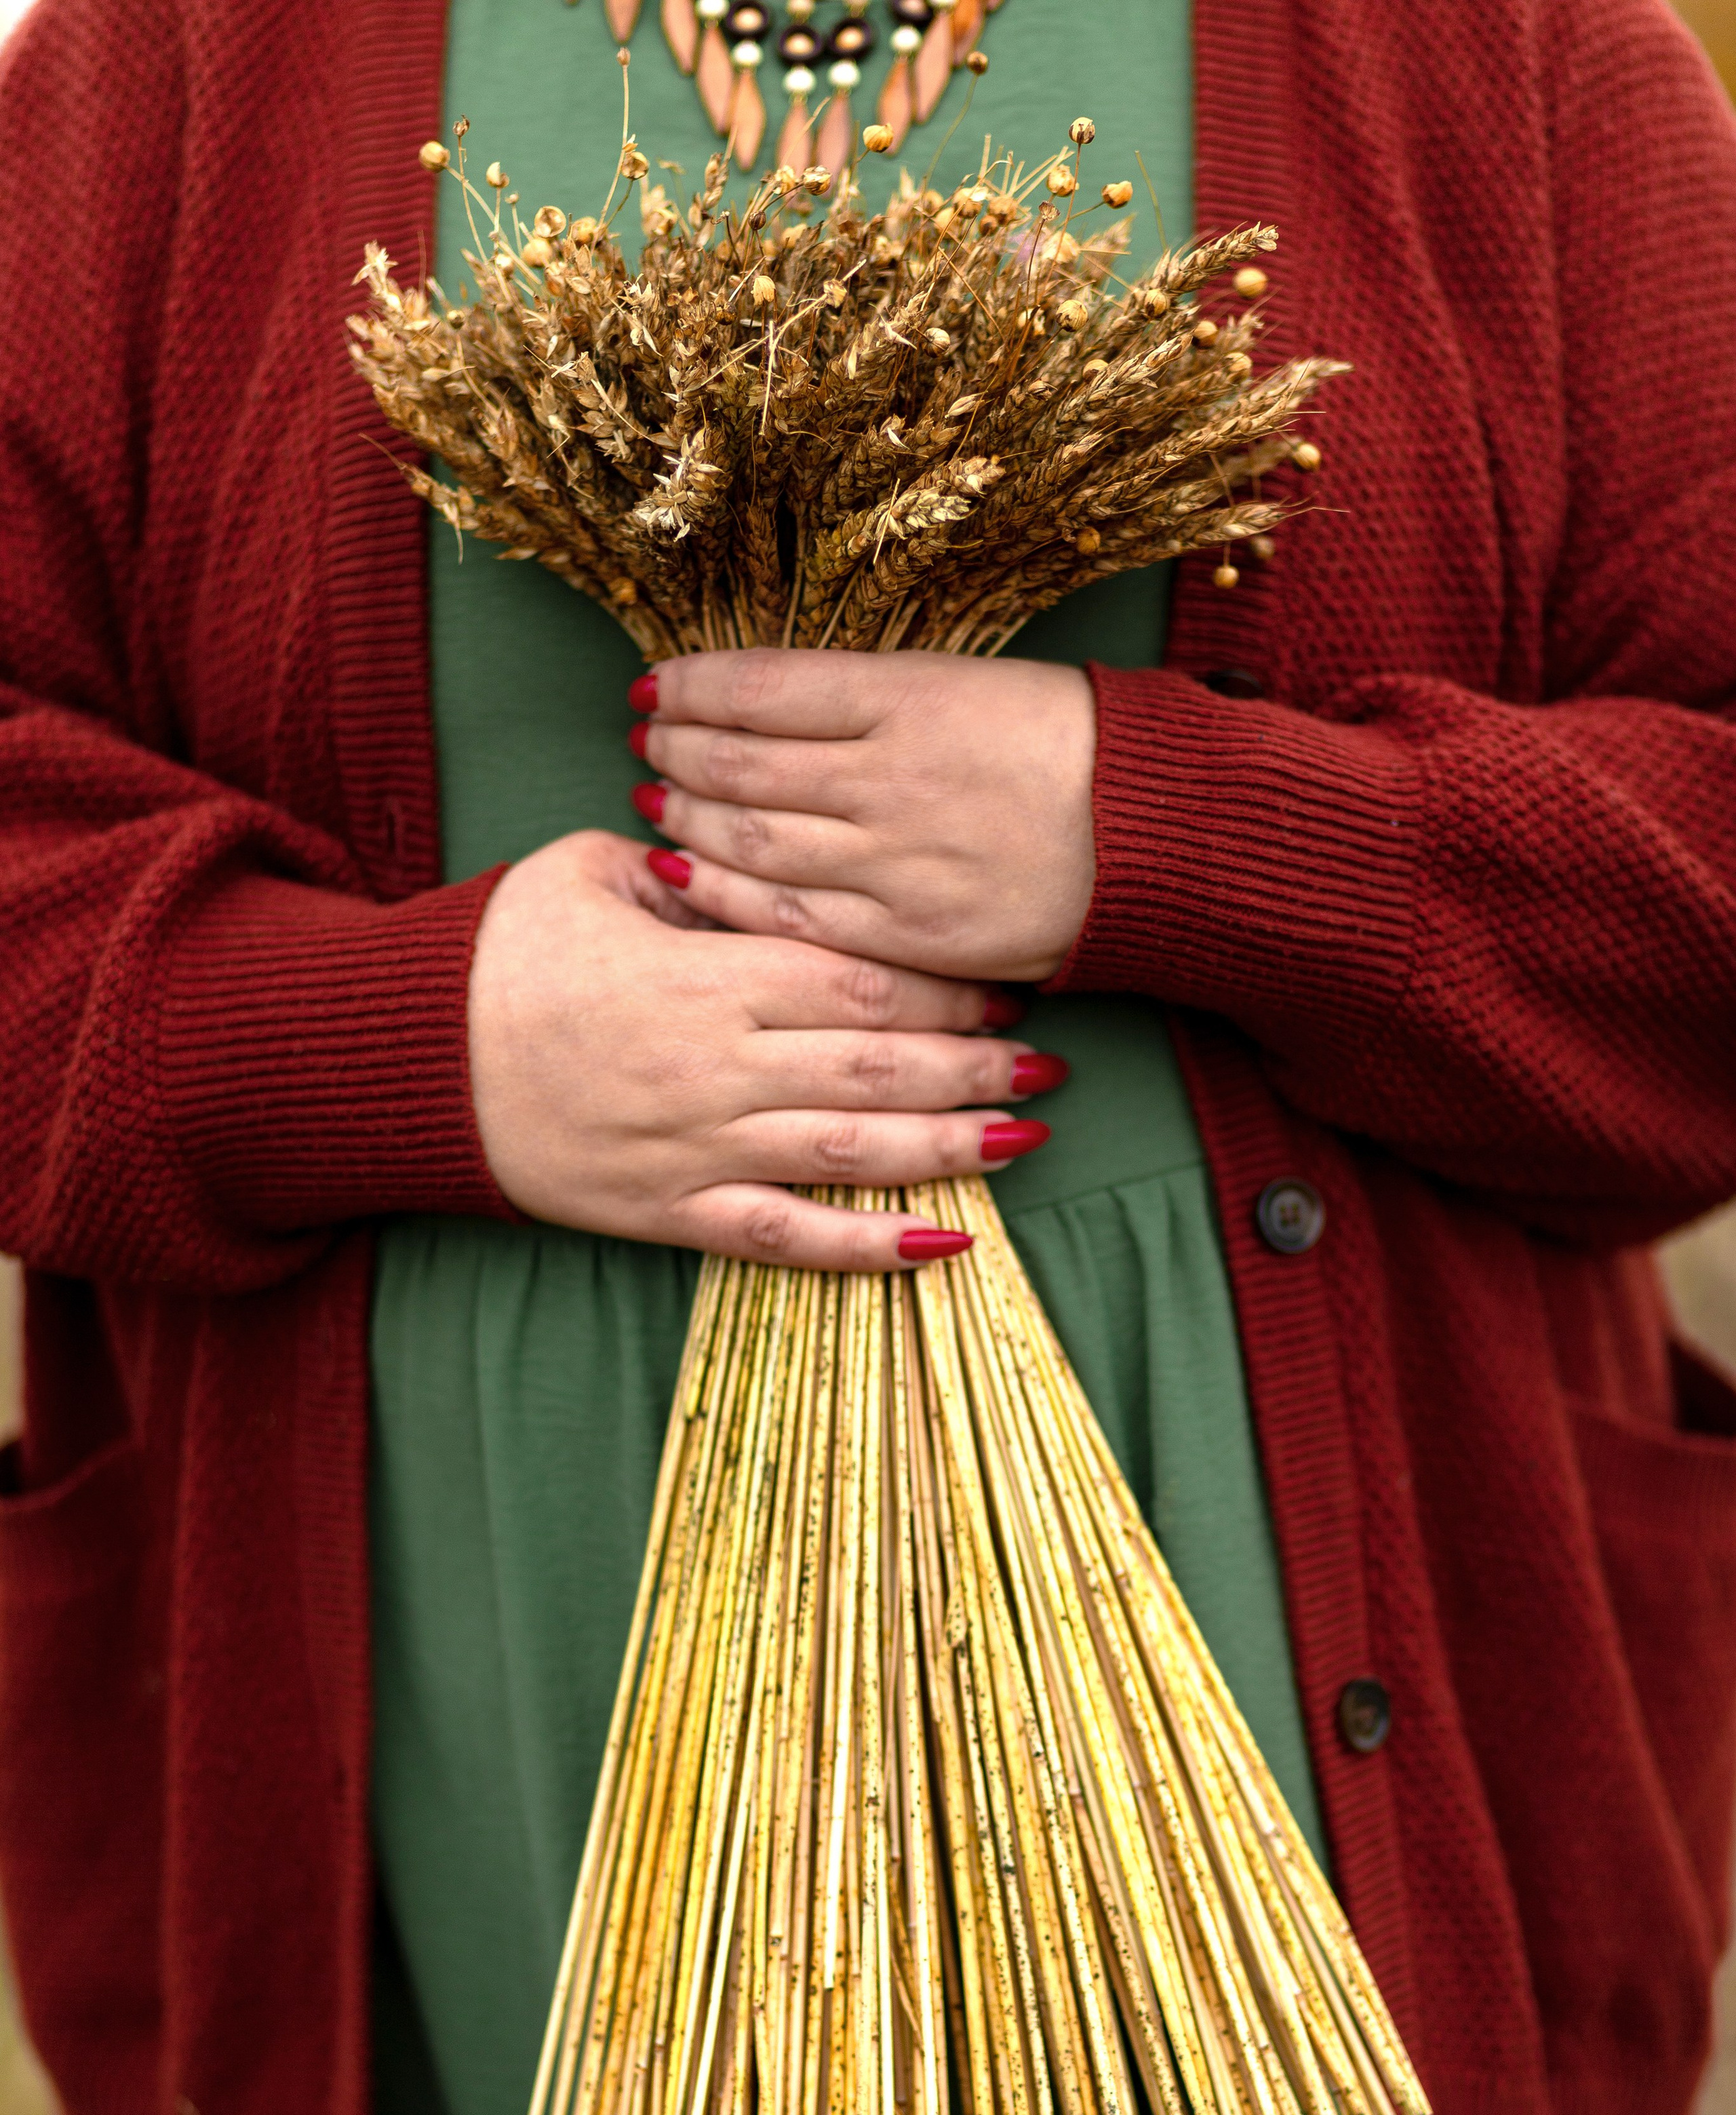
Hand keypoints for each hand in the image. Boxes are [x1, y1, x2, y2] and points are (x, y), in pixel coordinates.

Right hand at [466, 830, 1064, 1271]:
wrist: (403, 1060)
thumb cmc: (494, 954)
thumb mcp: (584, 869)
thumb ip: (685, 873)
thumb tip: (749, 863)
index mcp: (709, 974)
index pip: (861, 981)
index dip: (947, 988)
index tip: (1007, 986)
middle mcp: (720, 1066)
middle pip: (879, 1069)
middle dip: (976, 1066)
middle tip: (1050, 1062)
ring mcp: (698, 1147)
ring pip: (853, 1155)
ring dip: (952, 1149)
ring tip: (1027, 1138)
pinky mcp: (668, 1212)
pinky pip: (785, 1239)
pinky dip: (867, 1249)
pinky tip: (944, 1246)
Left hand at [630, 648, 1097, 983]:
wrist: (1160, 834)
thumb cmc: (1067, 745)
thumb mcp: (968, 683)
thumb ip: (867, 698)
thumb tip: (759, 704)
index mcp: (909, 697)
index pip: (760, 687)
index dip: (691, 688)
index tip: (656, 688)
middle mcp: (891, 779)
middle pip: (740, 766)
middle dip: (676, 752)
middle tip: (647, 743)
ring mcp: (896, 865)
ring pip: (752, 842)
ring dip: (687, 820)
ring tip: (655, 799)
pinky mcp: (908, 936)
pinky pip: (790, 918)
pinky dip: (723, 893)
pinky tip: (684, 873)